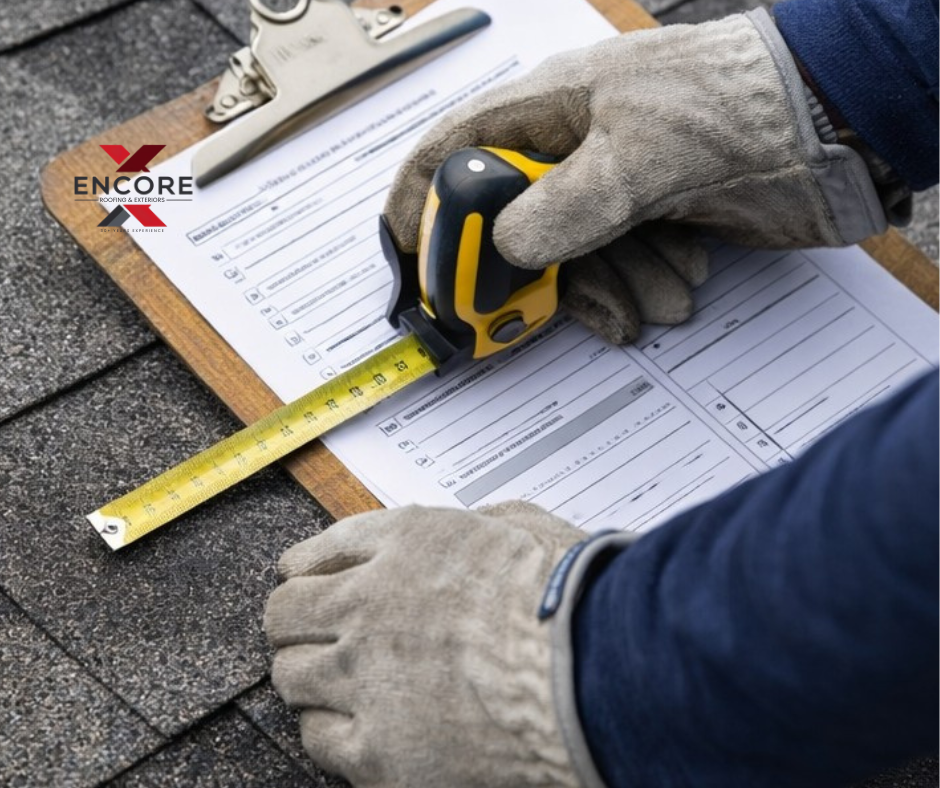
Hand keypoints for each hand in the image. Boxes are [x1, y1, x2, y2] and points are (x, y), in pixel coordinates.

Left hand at [264, 502, 586, 787]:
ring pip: (292, 677)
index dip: (306, 572)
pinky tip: (359, 727)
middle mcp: (369, 605)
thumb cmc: (572, 597)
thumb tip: (467, 530)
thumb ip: (476, 523)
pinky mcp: (379, 752)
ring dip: (309, 677)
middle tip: (313, 636)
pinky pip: (318, 740)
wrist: (593, 673)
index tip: (304, 582)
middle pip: (285, 615)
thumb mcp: (521, 524)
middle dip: (296, 624)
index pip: (316, 554)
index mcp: (403, 544)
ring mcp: (366, 679)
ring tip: (336, 684)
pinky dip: (331, 731)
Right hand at [384, 10, 884, 342]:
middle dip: (521, 280)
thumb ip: (566, 206)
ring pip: (565, 260)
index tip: (409, 268)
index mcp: (547, 110)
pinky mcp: (642, 224)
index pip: (452, 153)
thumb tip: (503, 250)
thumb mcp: (641, 154)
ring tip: (647, 309)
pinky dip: (630, 295)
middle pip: (503, 225)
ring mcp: (605, 191)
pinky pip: (610, 272)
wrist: (834, 126)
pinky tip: (665, 301)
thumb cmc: (737, 105)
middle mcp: (566, 151)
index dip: (419, 208)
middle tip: (520, 324)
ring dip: (600, 294)